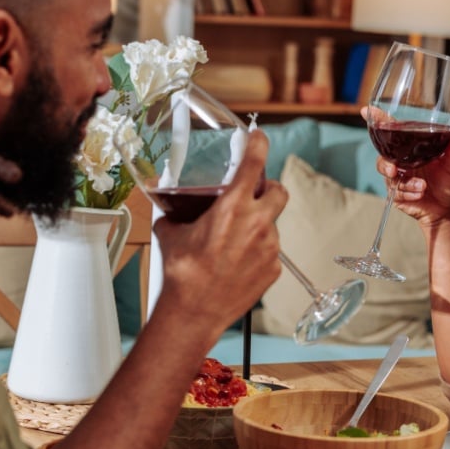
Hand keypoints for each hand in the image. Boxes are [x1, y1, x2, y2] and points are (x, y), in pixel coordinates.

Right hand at [152, 130, 285, 330]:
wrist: (194, 312)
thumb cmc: (182, 273)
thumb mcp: (171, 233)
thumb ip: (176, 213)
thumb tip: (171, 206)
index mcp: (233, 207)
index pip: (255, 162)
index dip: (259, 143)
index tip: (259, 137)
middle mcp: (257, 223)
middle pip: (279, 190)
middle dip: (270, 188)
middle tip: (256, 193)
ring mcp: (270, 247)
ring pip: (273, 224)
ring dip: (259, 225)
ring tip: (235, 241)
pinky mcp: (274, 268)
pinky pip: (270, 251)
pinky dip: (258, 251)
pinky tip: (238, 262)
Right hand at [367, 106, 449, 227]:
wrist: (447, 209)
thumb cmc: (449, 183)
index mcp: (411, 148)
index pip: (393, 131)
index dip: (379, 120)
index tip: (367, 111)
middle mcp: (401, 161)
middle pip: (383, 155)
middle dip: (385, 163)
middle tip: (394, 169)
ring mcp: (397, 177)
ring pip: (388, 175)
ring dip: (405, 182)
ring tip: (422, 186)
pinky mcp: (396, 194)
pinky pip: (395, 191)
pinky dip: (409, 193)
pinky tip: (420, 193)